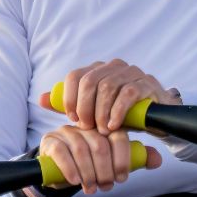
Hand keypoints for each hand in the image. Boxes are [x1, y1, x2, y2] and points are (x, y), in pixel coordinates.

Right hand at [36, 124, 163, 195]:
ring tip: (91, 189)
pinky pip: (62, 153)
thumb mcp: (111, 163)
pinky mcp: (50, 141)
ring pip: (82, 150)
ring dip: (89, 174)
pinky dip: (71, 169)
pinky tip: (75, 181)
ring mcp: (67, 131)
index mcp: (104, 127)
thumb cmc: (89, 166)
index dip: (123, 160)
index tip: (122, 178)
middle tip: (106, 186)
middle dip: (106, 170)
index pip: (119, 136)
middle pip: (100, 145)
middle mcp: (86, 126)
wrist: (58, 171)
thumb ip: (133, 160)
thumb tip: (157, 160)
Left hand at [42, 58, 182, 133]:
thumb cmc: (120, 115)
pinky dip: (117, 112)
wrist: (155, 120)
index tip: (72, 119)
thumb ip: (70, 106)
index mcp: (98, 70)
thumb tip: (41, 99)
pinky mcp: (147, 83)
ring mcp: (132, 72)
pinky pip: (127, 94)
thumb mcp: (93, 112)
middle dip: (84, 107)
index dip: (69, 98)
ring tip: (102, 130)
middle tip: (87, 127)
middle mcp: (114, 66)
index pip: (75, 76)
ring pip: (107, 87)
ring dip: (101, 112)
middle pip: (89, 81)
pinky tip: (114, 126)